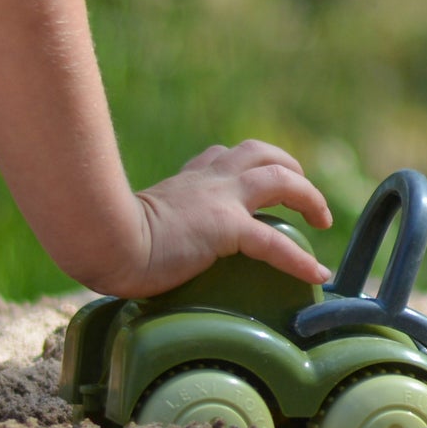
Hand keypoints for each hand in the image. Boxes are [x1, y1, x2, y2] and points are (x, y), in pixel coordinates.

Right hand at [106, 140, 333, 297]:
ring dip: (308, 195)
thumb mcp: (132, 225)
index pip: (220, 159)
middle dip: (288, 166)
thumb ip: (146, 231)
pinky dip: (300, 260)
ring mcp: (220, 200)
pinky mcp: (226, 228)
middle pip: (260, 153)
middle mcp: (207, 181)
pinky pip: (275, 243)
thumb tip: (132, 258)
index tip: (255, 183)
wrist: (103, 239)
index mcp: (185, 182)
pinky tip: (317, 274)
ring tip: (322, 219)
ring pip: (279, 179)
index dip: (245, 166)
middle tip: (302, 193)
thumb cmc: (104, 238)